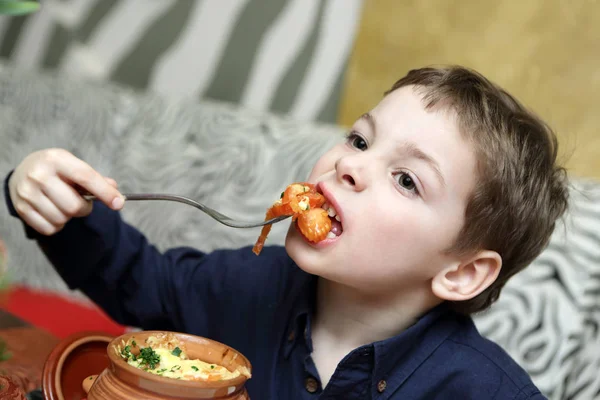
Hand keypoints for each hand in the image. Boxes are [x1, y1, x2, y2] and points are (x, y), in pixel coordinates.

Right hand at [8, 148, 123, 235]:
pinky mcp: (21, 209)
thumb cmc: (56, 170)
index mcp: (56, 159)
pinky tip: (52, 212)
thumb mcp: (74, 165)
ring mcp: (27, 192)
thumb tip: (116, 192)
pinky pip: (49, 229)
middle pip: (74, 206)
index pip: (85, 177)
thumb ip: (95, 178)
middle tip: (80, 201)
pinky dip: (56, 225)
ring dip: (69, 216)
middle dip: (84, 208)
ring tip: (63, 204)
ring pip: (62, 219)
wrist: (22, 171)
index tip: (119, 204)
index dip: (105, 192)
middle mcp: (39, 174)